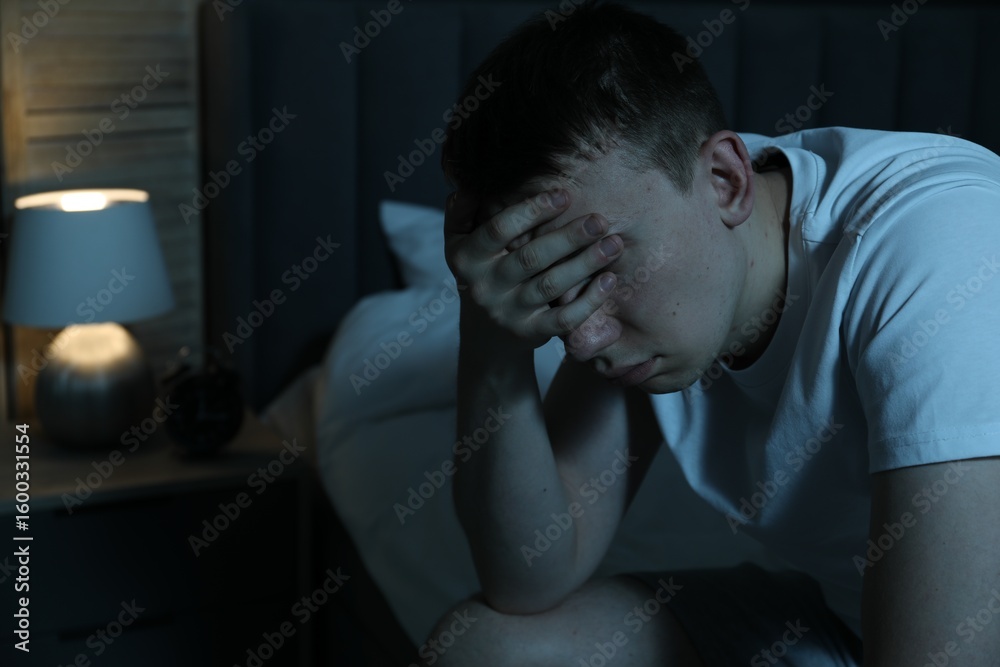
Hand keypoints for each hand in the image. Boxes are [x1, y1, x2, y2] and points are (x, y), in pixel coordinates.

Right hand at [444, 190, 622, 349]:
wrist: (485, 333)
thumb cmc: (482, 271)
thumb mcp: (459, 242)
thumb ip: (461, 211)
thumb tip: (467, 182)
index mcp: (467, 258)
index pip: (499, 230)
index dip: (532, 211)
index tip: (564, 195)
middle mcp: (485, 286)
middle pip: (531, 258)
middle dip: (569, 237)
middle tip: (600, 220)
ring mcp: (508, 312)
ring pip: (551, 286)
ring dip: (585, 263)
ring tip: (614, 244)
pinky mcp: (529, 334)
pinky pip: (563, 320)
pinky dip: (589, 301)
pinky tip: (610, 280)